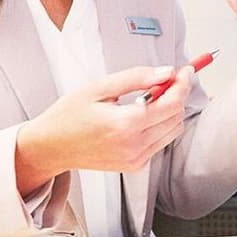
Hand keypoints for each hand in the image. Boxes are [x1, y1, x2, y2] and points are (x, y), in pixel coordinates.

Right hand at [14, 65, 194, 191]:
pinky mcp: (134, 166)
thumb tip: (167, 73)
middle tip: (168, 78)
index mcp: (125, 125)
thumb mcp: (99, 87)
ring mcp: (135, 160)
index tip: (185, 70)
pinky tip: (144, 113)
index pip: (172, 104)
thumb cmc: (69, 114)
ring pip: (172, 130)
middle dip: (177, 94)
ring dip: (171, 110)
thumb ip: (136, 78)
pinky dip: (160, 125)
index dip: (183, 84)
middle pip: (176, 117)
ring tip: (154, 95)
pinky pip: (160, 142)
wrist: (51, 147)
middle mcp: (134, 146)